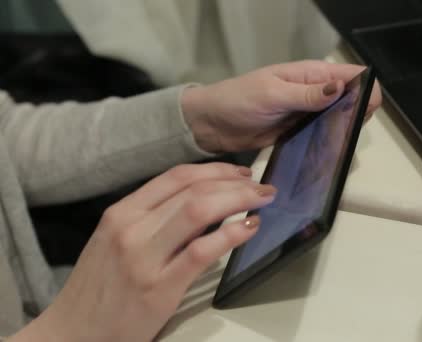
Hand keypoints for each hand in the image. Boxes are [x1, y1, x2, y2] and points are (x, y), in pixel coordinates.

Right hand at [11, 163, 275, 341]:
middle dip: (235, 182)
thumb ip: (152, 218)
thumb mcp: (115, 240)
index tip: (240, 172)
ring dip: (238, 200)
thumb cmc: (98, 288)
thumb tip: (201, 201)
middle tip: (261, 186)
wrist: (71, 333)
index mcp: (122, 213)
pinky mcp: (159, 287)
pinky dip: (231, 234)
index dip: (215, 170)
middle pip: (194, 190)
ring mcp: (145, 257)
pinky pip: (202, 251)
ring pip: (200, 211)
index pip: (176, 177)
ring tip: (261, 201)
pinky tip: (249, 228)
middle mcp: (132, 227)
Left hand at [181, 60, 381, 152]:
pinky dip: (329, 143)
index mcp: (311, 74)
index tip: (367, 111)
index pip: (351, 76)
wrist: (213, 124)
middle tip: (349, 132)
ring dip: (345, 130)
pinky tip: (330, 153)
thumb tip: (341, 88)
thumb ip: (307, 94)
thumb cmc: (239, 100)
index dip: (367, 90)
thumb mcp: (273, 94)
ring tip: (342, 145)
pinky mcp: (300, 132)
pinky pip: (322, 136)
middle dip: (358, 113)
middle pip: (351, 99)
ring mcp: (308, 114)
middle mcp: (314, 92)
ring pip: (339, 119)